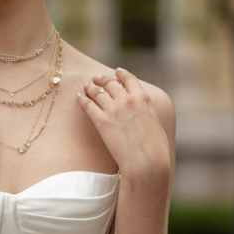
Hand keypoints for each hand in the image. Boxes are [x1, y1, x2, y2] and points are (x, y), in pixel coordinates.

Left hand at [77, 68, 170, 184]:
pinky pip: (88, 105)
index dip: (121, 74)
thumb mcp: (155, 122)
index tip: (116, 71)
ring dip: (90, 87)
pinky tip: (78, 97)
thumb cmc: (155, 148)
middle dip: (102, 79)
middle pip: (110, 83)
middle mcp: (127, 100)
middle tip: (96, 78)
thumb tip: (142, 111)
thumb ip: (146, 111)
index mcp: (143, 98)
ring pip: (97, 91)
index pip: (129, 79)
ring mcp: (113, 110)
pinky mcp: (101, 121)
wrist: (146, 161)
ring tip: (86, 86)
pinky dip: (82, 99)